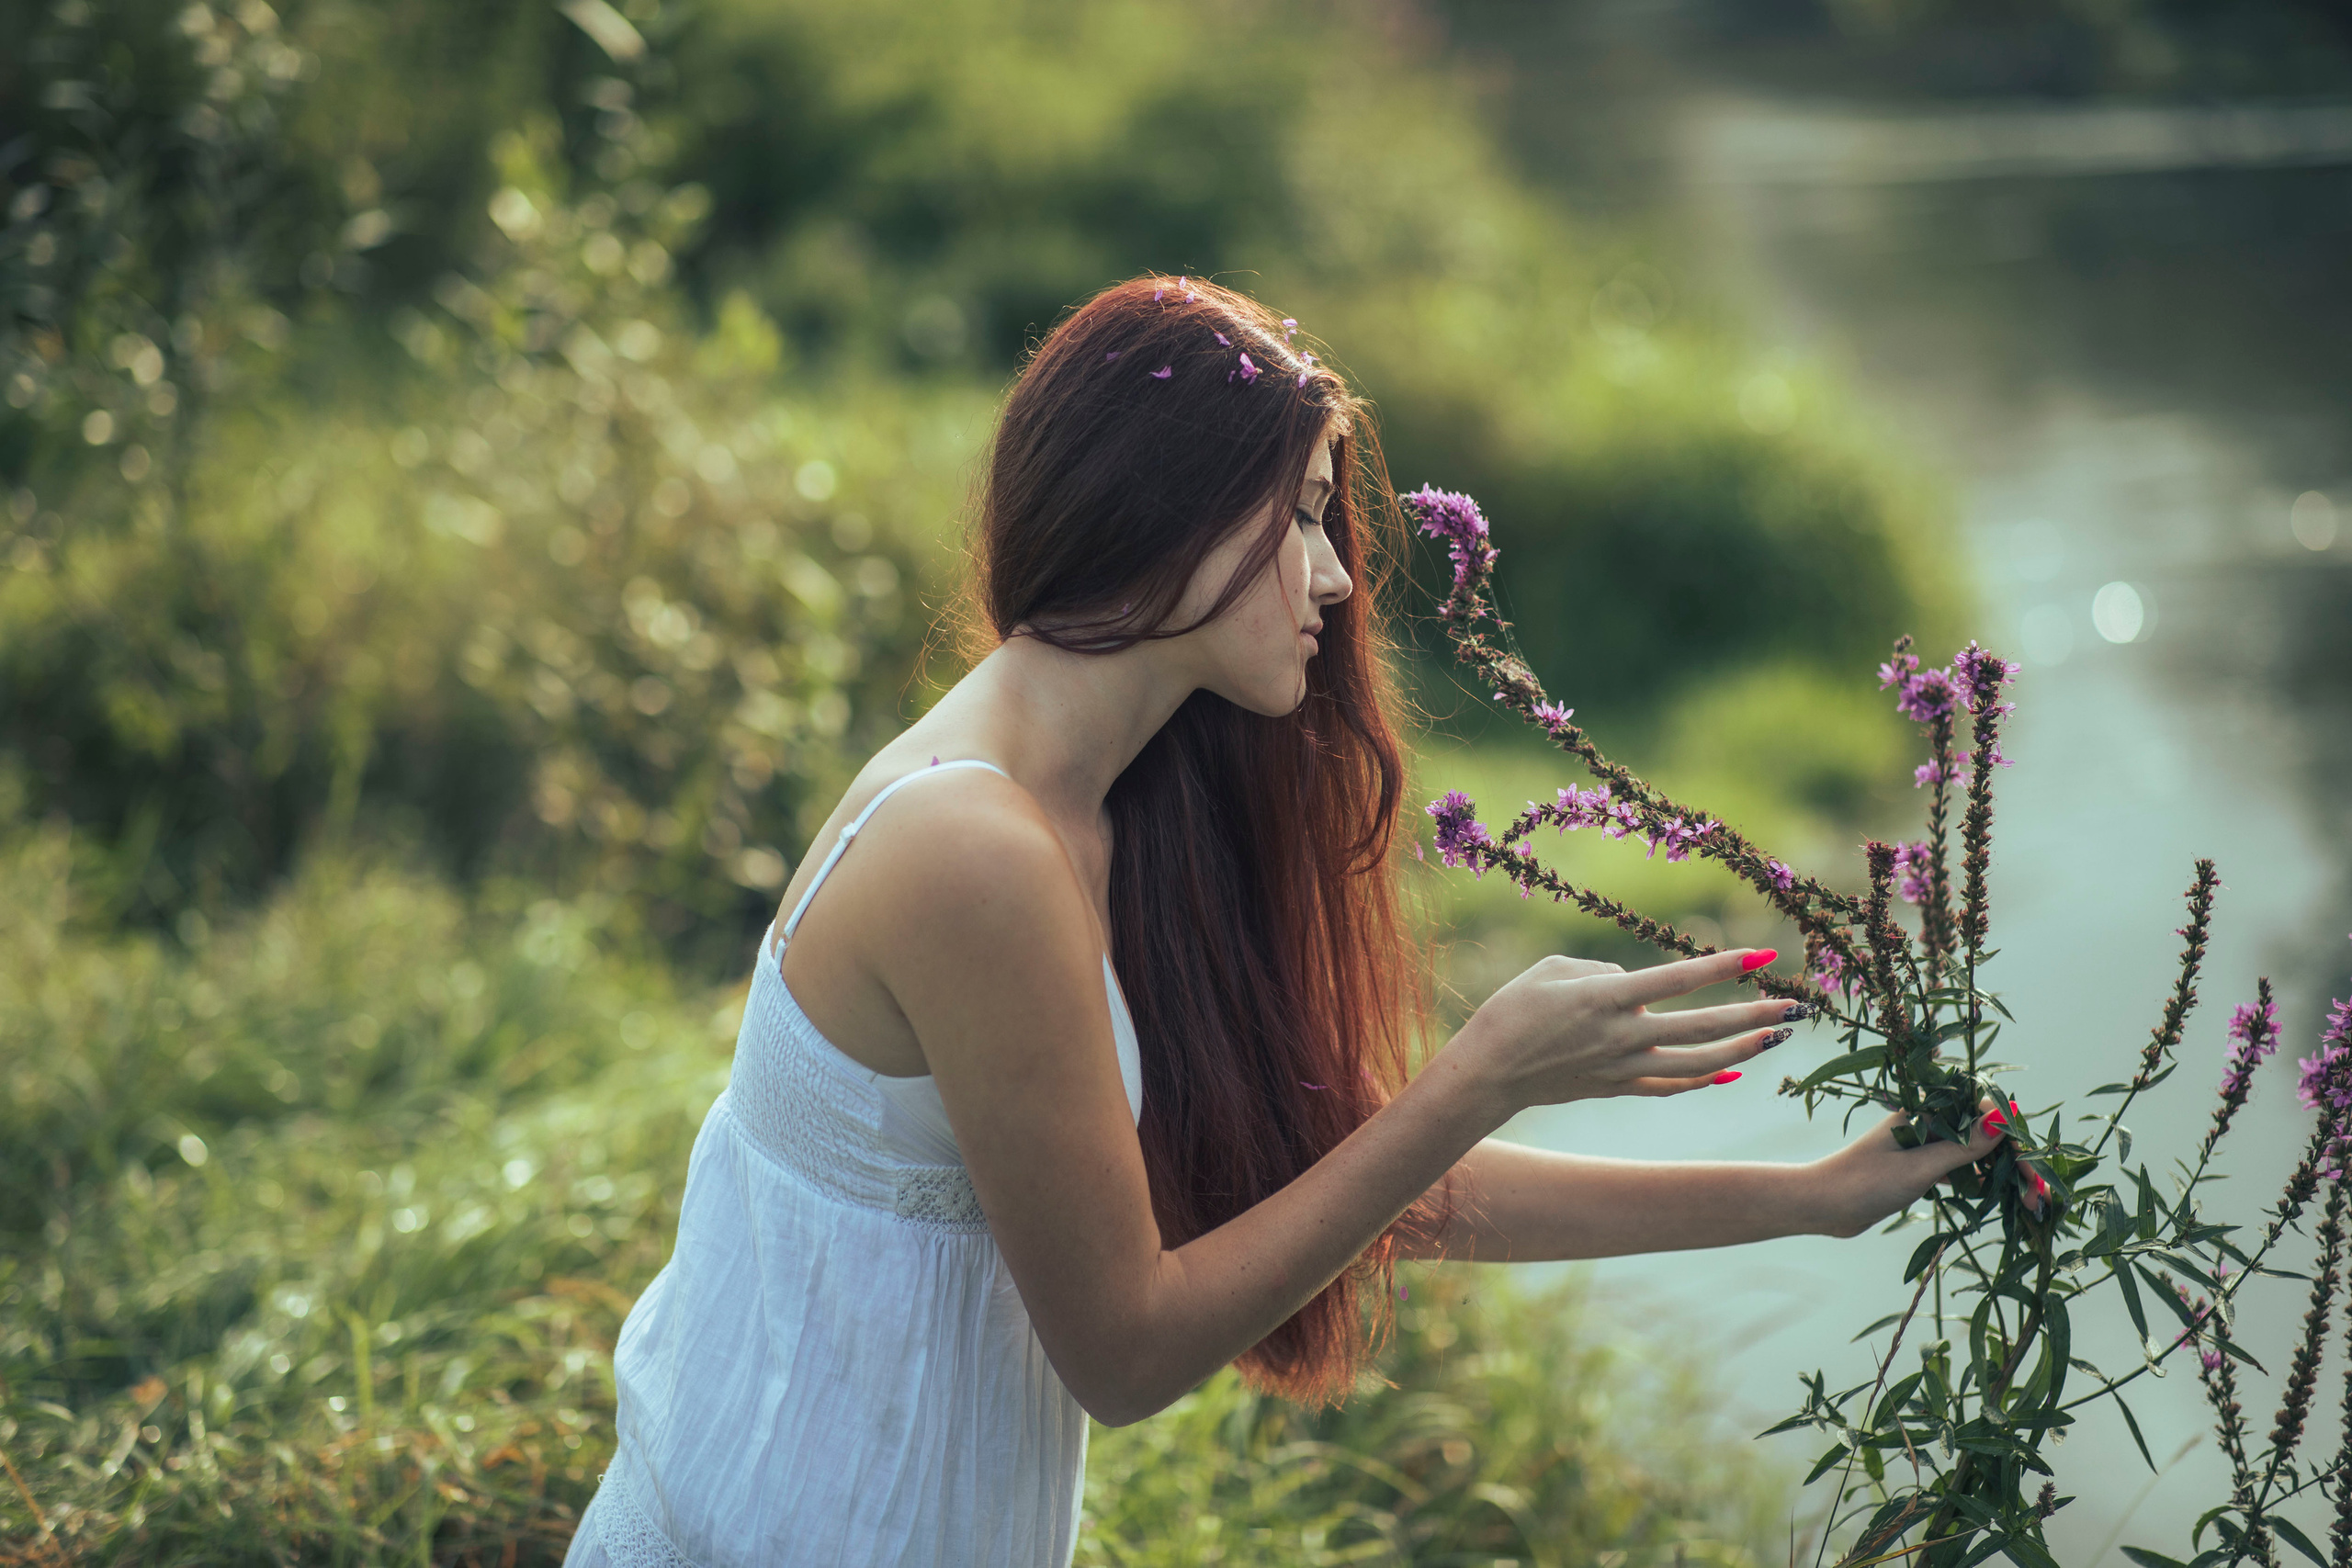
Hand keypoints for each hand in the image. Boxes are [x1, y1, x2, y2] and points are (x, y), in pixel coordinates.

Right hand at [1453, 948, 1799, 1114]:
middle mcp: (1622, 1036)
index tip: (1762, 953)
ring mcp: (1622, 1068)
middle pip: (1702, 1029)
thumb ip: (1601, 972)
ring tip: (1775, 1038)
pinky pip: (1671, 1087)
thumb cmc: (1512, 1010)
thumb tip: (1632, 986)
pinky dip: (1706, 1081)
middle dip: (1752, 1016)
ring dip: (1741, 1050)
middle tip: (1795, 1006)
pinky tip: (1732, 1073)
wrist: (1487, 1073)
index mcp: (1605, 999)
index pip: (1679, 980)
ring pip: (1697, 1065)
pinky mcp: (1617, 1088)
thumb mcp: (1552, 971)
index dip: (1724, 966)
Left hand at [1807, 1099, 2038, 1238]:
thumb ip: (1961, 1148)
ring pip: (1975, 1155)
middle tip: (2039, 1193)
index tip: (2029, 1159)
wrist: (1824, 1207)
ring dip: (2002, 1175)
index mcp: (1923, 1112)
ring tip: (2030, 1202)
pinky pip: (1961, 1172)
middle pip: (1983, 1134)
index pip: (1979, 1110)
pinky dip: (1982, 1184)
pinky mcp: (1921, 1170)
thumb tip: (2001, 1120)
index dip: (2009, 1132)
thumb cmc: (1864, 1182)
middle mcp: (1927, 1123)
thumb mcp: (1918, 1167)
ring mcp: (1925, 1147)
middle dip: (2014, 1160)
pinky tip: (2004, 1201)